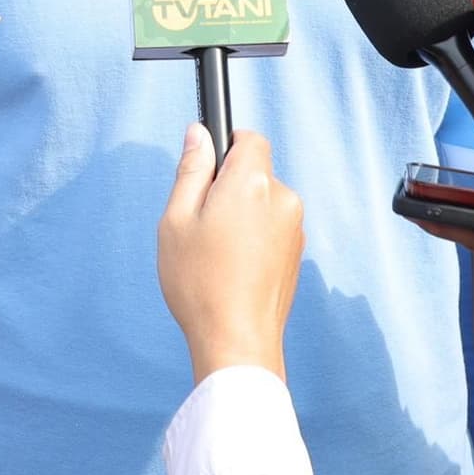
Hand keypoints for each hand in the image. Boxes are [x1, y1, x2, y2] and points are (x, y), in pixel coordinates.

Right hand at [155, 126, 302, 380]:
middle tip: (201, 223)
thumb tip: (199, 133)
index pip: (249, 138)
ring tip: (216, 253)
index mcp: (252, 182)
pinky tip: (233, 267)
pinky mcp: (297, 254)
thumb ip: (191, 170)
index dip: (226, 147)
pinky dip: (254, 238)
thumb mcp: (176, 220)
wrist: (237, 340)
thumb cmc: (201, 283)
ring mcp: (294, 228)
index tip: (206, 172)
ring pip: (262, 202)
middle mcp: (282, 199)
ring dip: (242, 215)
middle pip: (255, 172)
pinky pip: (272, 228)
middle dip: (228, 187)